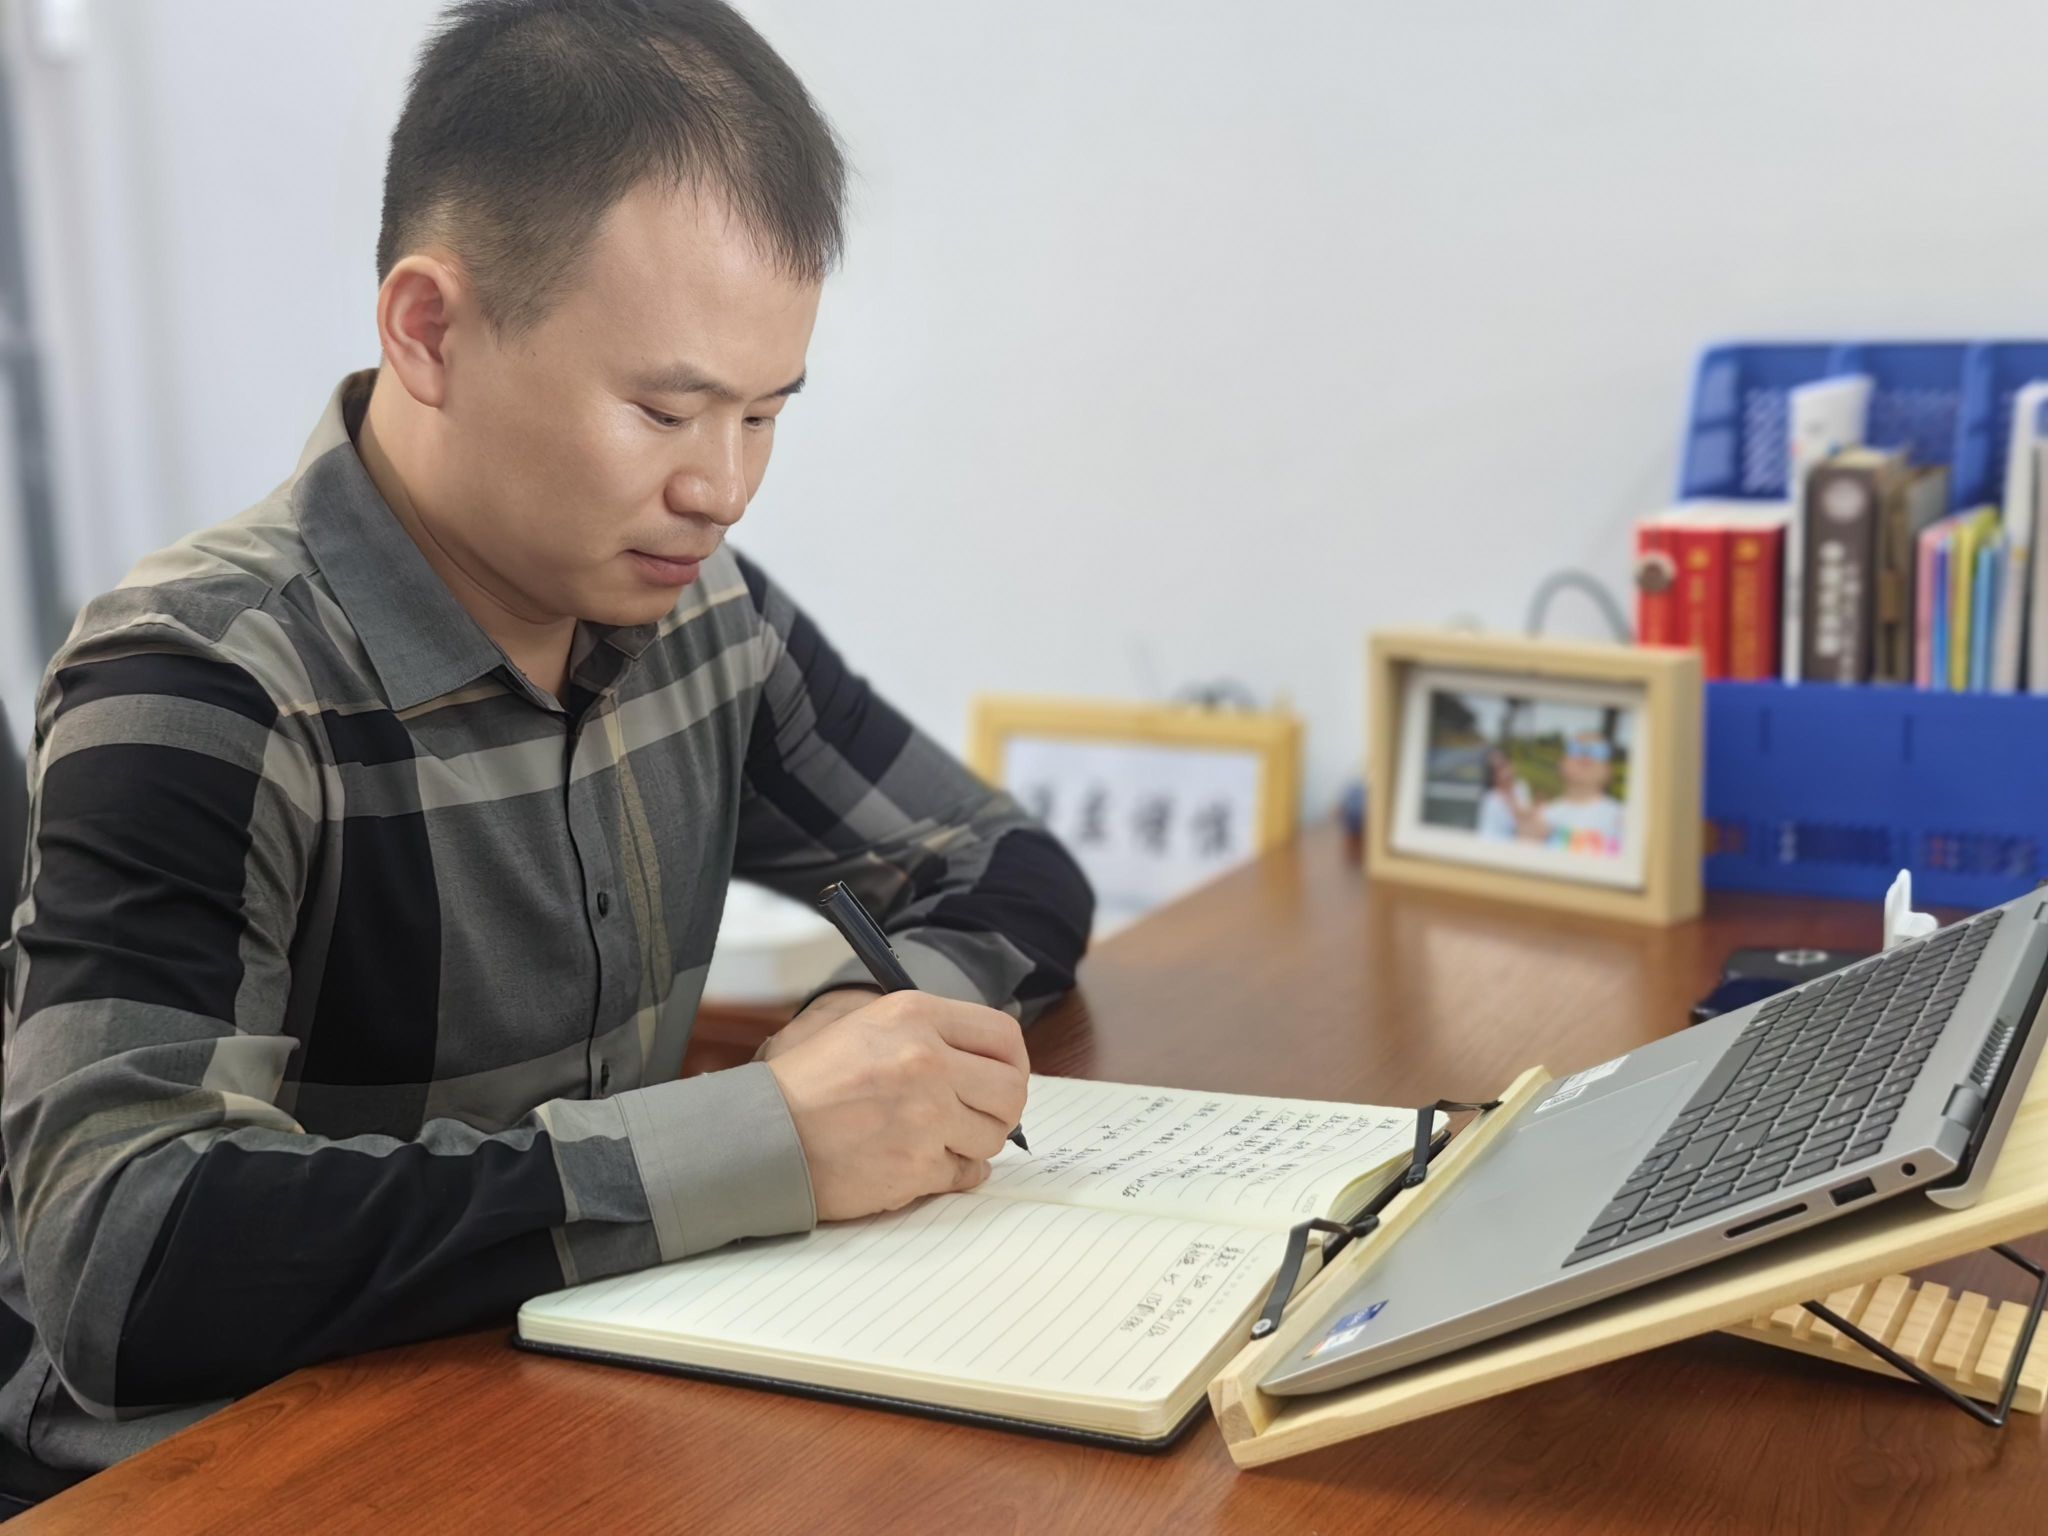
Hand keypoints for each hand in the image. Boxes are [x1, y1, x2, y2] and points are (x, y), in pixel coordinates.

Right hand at [764, 991, 1029, 1221]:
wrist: (761, 1134)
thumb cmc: (808, 1081)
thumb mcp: (865, 1025)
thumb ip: (928, 1031)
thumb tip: (989, 1058)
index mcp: (915, 1016)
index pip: (1004, 1037)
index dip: (1013, 1062)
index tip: (1004, 1076)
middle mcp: (926, 1061)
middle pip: (1011, 1091)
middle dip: (1002, 1108)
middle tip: (981, 1114)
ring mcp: (925, 1117)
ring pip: (992, 1137)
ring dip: (974, 1141)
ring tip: (940, 1137)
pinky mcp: (916, 1166)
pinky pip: (966, 1174)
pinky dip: (954, 1173)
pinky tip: (930, 1162)